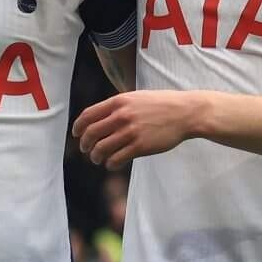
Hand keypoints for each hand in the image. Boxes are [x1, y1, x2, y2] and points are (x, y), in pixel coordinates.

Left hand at [74, 90, 201, 166]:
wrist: (185, 113)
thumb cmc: (162, 105)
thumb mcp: (136, 98)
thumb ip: (119, 106)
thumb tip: (100, 117)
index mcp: (119, 102)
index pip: (88, 115)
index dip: (78, 127)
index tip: (76, 134)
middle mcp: (122, 116)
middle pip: (91, 133)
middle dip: (84, 144)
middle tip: (86, 150)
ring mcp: (131, 132)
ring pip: (101, 149)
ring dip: (96, 157)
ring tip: (98, 159)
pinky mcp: (140, 146)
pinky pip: (116, 159)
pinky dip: (110, 164)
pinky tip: (112, 164)